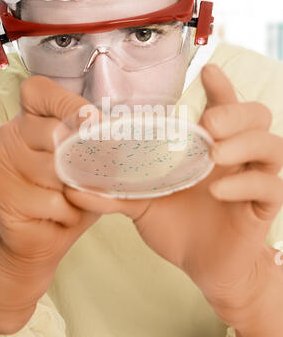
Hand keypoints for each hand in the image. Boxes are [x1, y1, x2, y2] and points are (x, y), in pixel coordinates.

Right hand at [0, 75, 99, 332]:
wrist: (43, 236)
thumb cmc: (70, 193)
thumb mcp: (87, 164)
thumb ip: (96, 145)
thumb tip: (121, 131)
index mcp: (30, 119)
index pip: (38, 91)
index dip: (69, 104)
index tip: (96, 123)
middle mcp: (11, 134)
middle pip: (53, 130)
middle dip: (83, 156)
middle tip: (98, 171)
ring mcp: (3, 162)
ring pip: (54, 168)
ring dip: (76, 189)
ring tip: (77, 197)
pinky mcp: (3, 194)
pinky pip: (51, 200)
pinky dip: (69, 212)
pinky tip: (64, 215)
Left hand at [64, 64, 282, 327]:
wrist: (204, 266)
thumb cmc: (177, 227)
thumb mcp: (143, 204)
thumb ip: (115, 193)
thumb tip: (74, 188)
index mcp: (209, 148)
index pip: (225, 107)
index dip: (221, 87)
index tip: (208, 71)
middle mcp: (236, 158)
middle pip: (257, 116)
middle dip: (236, 112)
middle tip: (209, 124)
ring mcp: (253, 181)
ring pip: (272, 146)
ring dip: (244, 143)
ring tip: (214, 154)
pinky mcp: (262, 208)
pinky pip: (269, 187)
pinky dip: (245, 184)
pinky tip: (218, 191)